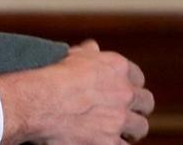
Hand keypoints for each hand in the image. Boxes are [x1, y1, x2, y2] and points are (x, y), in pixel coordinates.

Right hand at [0, 40, 153, 144]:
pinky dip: (114, 144)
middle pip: (146, 101)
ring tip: (116, 130)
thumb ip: (87, 54)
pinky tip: (103, 141)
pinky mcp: (109, 142)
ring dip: (130, 128)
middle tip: (126, 111)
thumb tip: (93, 47)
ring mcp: (119, 119)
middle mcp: (124, 92)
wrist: (36, 101)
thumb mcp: (68, 56)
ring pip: (140, 127)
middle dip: (138, 107)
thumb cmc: (46, 75)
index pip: (137, 76)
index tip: (122, 89)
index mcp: (116, 67)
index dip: (129, 83)